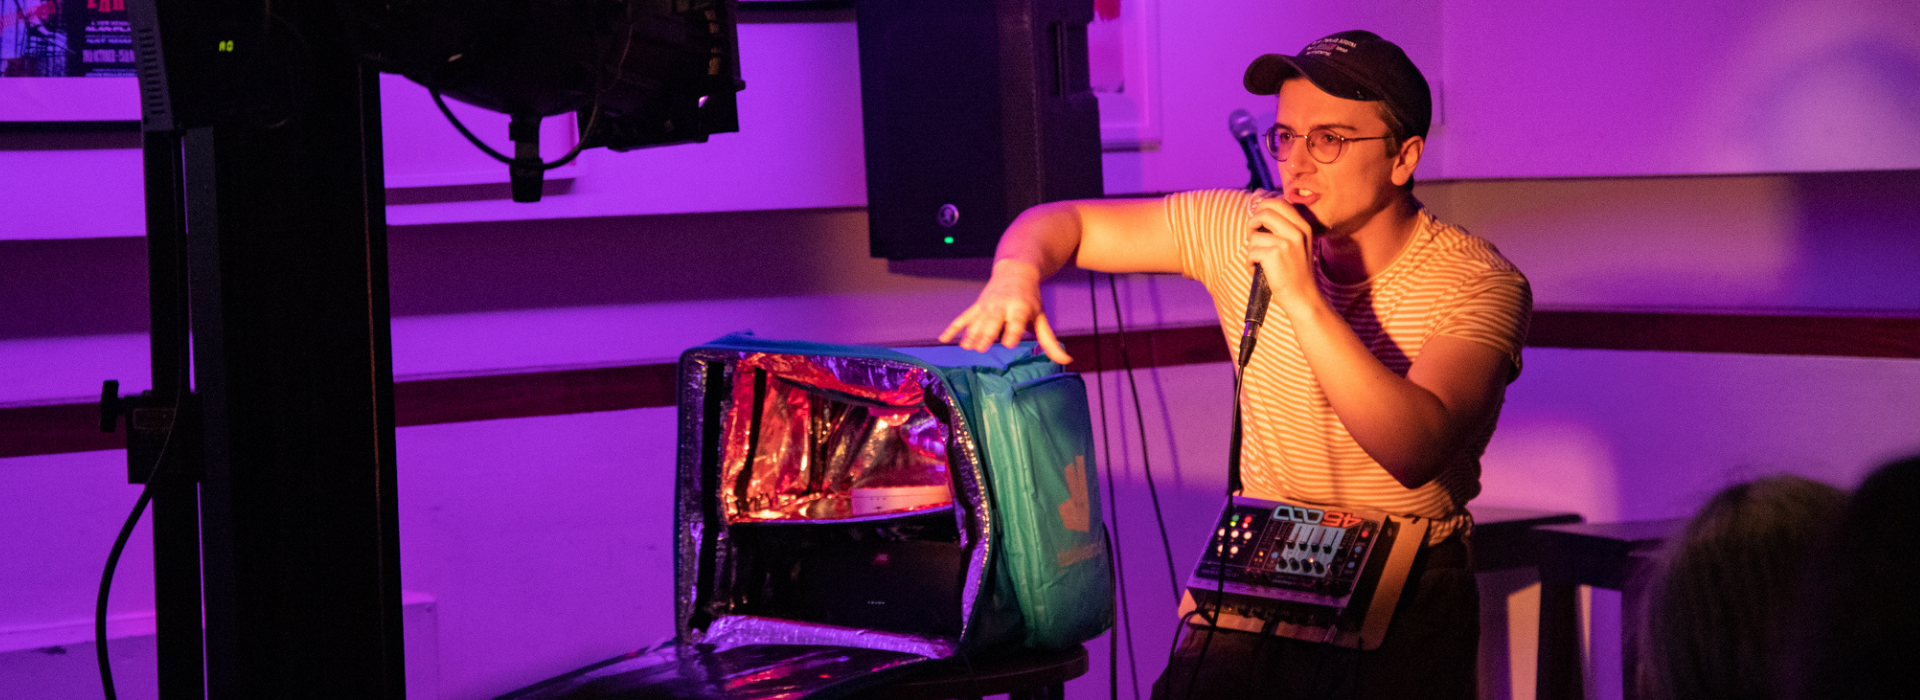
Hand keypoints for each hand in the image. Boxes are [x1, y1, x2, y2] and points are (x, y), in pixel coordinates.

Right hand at [938, 259, 1073, 364]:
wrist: (1016, 271)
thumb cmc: (1031, 299)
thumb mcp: (1041, 317)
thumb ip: (1050, 341)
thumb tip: (1067, 361)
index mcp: (1020, 308)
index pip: (1016, 322)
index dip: (1013, 332)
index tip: (1010, 344)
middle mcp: (1002, 306)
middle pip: (993, 322)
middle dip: (986, 334)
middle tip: (980, 349)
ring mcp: (987, 306)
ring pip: (977, 321)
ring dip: (970, 334)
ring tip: (966, 348)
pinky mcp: (977, 306)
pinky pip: (963, 318)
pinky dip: (953, 328)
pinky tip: (943, 339)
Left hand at [1245, 192, 1319, 307]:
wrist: (1303, 297)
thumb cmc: (1295, 273)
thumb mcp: (1298, 245)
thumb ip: (1284, 229)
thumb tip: (1259, 214)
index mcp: (1303, 226)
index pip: (1279, 203)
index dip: (1263, 208)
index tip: (1258, 222)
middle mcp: (1297, 231)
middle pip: (1264, 212)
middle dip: (1252, 224)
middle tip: (1252, 237)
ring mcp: (1286, 242)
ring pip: (1254, 236)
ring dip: (1251, 250)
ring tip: (1259, 262)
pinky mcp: (1274, 254)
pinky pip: (1251, 252)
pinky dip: (1249, 263)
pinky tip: (1257, 271)